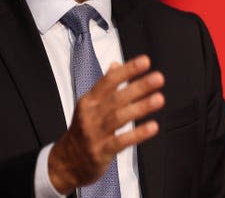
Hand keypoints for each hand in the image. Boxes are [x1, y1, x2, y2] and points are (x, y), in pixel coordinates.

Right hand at [48, 55, 164, 193]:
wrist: (65, 162)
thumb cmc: (81, 131)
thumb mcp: (88, 105)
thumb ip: (104, 85)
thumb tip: (116, 65)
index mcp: (89, 101)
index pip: (108, 80)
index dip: (127, 70)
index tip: (144, 61)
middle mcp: (90, 114)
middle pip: (116, 97)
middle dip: (138, 86)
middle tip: (157, 78)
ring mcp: (95, 133)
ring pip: (119, 117)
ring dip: (140, 107)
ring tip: (159, 99)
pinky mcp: (101, 151)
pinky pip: (121, 141)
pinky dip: (137, 134)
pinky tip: (152, 127)